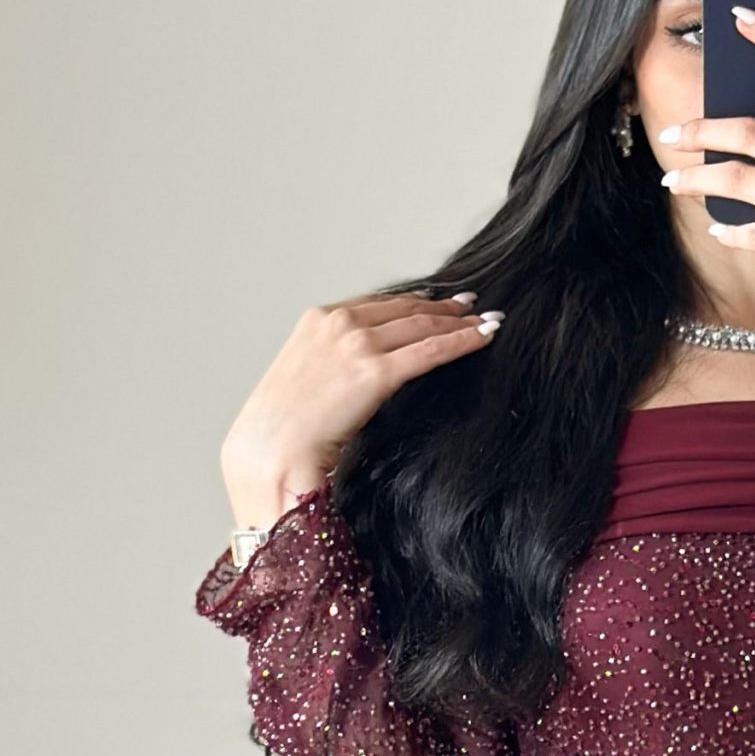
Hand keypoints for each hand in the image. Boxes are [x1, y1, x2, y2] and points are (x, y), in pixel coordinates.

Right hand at [219, 290, 502, 522]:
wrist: (269, 453)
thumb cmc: (278, 432)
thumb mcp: (300, 381)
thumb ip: (330, 366)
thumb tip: (355, 376)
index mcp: (316, 321)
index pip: (376, 303)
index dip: (411, 302)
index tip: (434, 302)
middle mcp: (337, 324)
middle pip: (404, 309)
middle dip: (441, 308)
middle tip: (468, 308)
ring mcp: (357, 345)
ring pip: (423, 325)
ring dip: (459, 323)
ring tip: (485, 322)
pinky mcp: (375, 372)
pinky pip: (431, 350)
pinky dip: (463, 341)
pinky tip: (485, 337)